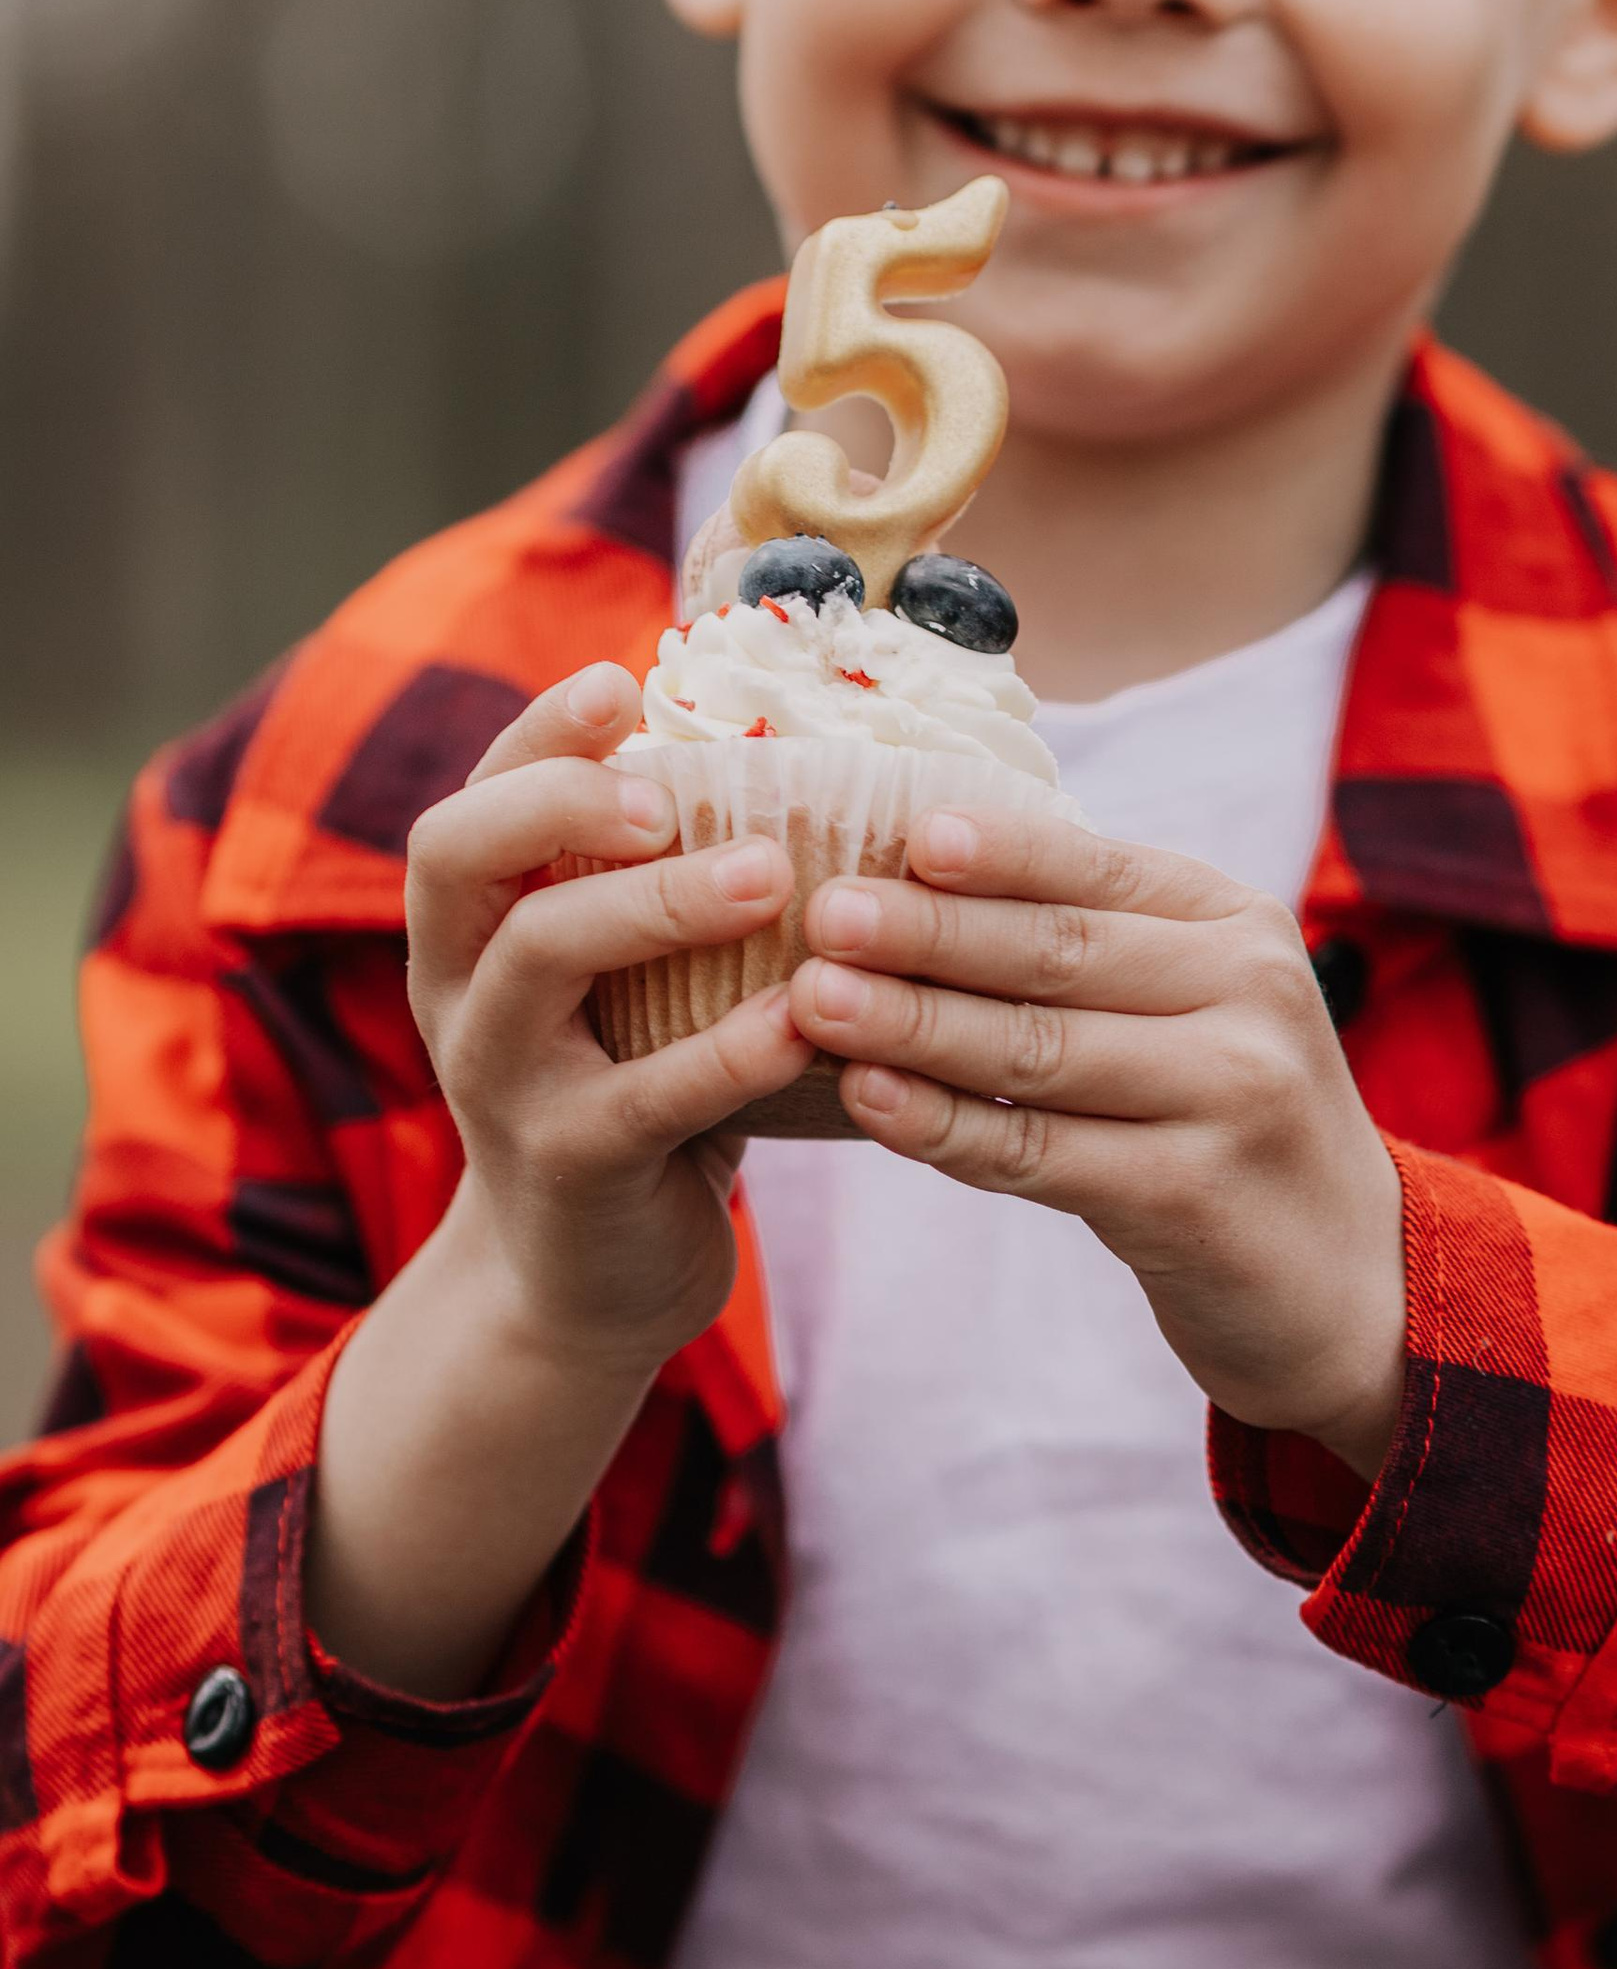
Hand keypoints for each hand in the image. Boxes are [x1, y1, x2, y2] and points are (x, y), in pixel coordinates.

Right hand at [310, 666, 818, 1698]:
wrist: (582, 1287)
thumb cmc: (632, 1095)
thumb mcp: (624, 988)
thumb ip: (659, 891)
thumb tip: (800, 753)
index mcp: (471, 932)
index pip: (472, 799)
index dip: (535, 735)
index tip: (621, 680)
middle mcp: (459, 993)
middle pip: (458, 856)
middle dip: (558, 800)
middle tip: (670, 787)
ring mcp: (502, 1083)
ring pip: (539, 962)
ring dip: (654, 904)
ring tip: (768, 876)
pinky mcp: (568, 1166)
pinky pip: (642, 1098)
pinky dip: (728, 1051)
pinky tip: (806, 1019)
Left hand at [788, 798, 1407, 1474]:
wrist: (1353, 1281)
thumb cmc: (1232, 1122)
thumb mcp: (1203, 1008)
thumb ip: (1099, 948)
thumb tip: (921, 871)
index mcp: (1239, 926)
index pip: (1099, 872)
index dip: (996, 852)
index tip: (901, 837)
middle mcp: (1250, 995)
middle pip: (1058, 955)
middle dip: (929, 932)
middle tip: (822, 915)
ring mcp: (1231, 1097)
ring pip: (1039, 1050)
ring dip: (915, 1024)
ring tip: (814, 1002)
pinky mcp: (1193, 1197)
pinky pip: (1039, 1153)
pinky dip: (944, 1126)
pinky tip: (871, 1102)